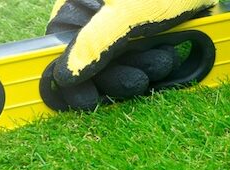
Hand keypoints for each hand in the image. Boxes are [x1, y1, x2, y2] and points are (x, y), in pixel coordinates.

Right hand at [46, 0, 215, 109]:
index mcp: (80, 5)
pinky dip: (158, 66)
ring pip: (122, 65)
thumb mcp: (128, 11)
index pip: (60, 47)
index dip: (70, 78)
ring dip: (142, 71)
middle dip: (116, 76)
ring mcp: (125, 27)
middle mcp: (98, 16)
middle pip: (94, 63)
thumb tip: (65, 75)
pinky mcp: (151, 35)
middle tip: (137, 82)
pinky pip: (146, 62)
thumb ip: (95, 42)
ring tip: (163, 60)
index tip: (85, 99)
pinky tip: (169, 57)